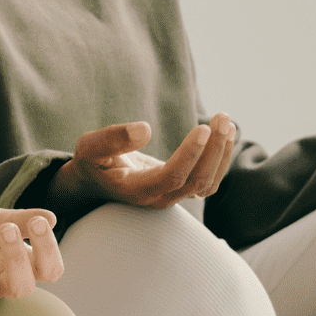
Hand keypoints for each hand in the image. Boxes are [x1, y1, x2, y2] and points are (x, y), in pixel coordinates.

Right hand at [49, 115, 237, 209]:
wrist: (95, 181)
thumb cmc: (92, 163)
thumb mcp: (90, 147)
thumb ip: (112, 139)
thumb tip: (145, 128)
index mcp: (136, 189)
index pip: (171, 176)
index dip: (190, 154)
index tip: (203, 128)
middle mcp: (158, 198)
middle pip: (197, 181)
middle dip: (214, 149)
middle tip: (222, 118)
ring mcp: (171, 196)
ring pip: (207, 183)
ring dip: (221, 153)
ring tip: (226, 121)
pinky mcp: (179, 189)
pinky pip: (208, 181)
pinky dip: (220, 159)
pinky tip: (224, 134)